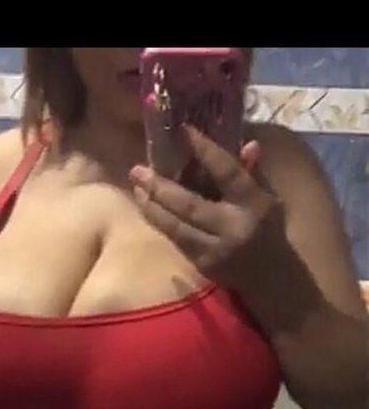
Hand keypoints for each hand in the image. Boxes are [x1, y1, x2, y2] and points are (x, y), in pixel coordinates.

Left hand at [130, 126, 284, 288]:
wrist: (272, 278)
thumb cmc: (267, 230)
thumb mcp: (266, 197)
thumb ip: (251, 172)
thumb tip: (246, 143)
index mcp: (254, 203)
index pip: (227, 172)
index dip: (205, 150)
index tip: (183, 130)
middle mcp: (233, 227)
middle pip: (191, 204)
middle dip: (161, 186)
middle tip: (138, 169)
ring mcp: (216, 249)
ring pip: (177, 226)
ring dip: (152, 206)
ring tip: (136, 187)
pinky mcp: (203, 264)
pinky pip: (176, 240)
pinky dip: (159, 222)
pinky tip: (146, 207)